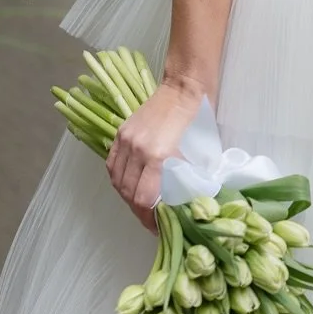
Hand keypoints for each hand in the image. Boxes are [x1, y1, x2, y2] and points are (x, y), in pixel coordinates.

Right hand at [106, 78, 204, 230]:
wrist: (187, 86)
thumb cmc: (200, 119)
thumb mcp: (199, 155)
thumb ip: (185, 179)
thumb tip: (182, 201)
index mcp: (159, 156)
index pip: (144, 199)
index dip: (149, 219)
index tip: (159, 227)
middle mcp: (138, 150)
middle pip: (128, 193)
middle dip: (139, 211)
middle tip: (151, 220)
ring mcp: (127, 139)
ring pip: (117, 180)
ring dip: (127, 196)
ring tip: (140, 205)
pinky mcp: (122, 132)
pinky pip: (112, 163)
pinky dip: (118, 178)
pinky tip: (128, 185)